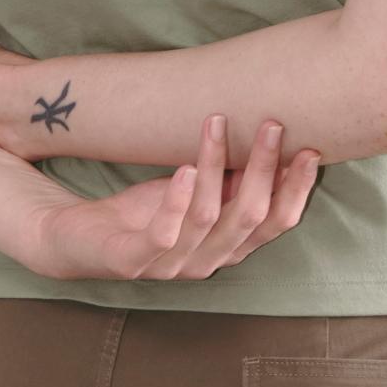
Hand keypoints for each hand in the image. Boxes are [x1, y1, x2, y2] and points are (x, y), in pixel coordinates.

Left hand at [27, 115, 320, 281]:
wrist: (76, 236)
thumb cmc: (144, 212)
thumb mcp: (195, 193)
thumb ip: (230, 181)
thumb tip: (270, 144)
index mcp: (226, 247)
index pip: (274, 223)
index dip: (295, 190)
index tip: (310, 151)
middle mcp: (205, 262)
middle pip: (248, 218)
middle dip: (264, 170)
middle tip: (271, 124)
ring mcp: (170, 265)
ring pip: (207, 217)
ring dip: (217, 167)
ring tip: (217, 122)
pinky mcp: (132, 260)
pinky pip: (163, 234)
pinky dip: (177, 201)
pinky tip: (185, 169)